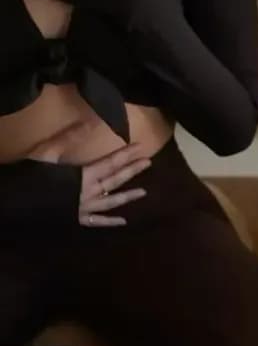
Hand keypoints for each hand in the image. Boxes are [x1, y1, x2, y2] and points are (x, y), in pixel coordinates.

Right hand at [27, 123, 149, 227]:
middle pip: (114, 179)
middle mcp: (88, 191)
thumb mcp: (49, 151)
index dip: (126, 154)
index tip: (141, 147)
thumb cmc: (33, 174)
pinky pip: (97, 222)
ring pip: (111, 202)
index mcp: (83, 174)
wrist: (19, 199)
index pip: (110, 162)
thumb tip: (88, 123)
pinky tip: (124, 222)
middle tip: (149, 162)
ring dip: (127, 196)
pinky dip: (110, 222)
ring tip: (144, 192)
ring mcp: (84, 207)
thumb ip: (69, 138)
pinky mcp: (78, 220)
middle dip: (132, 170)